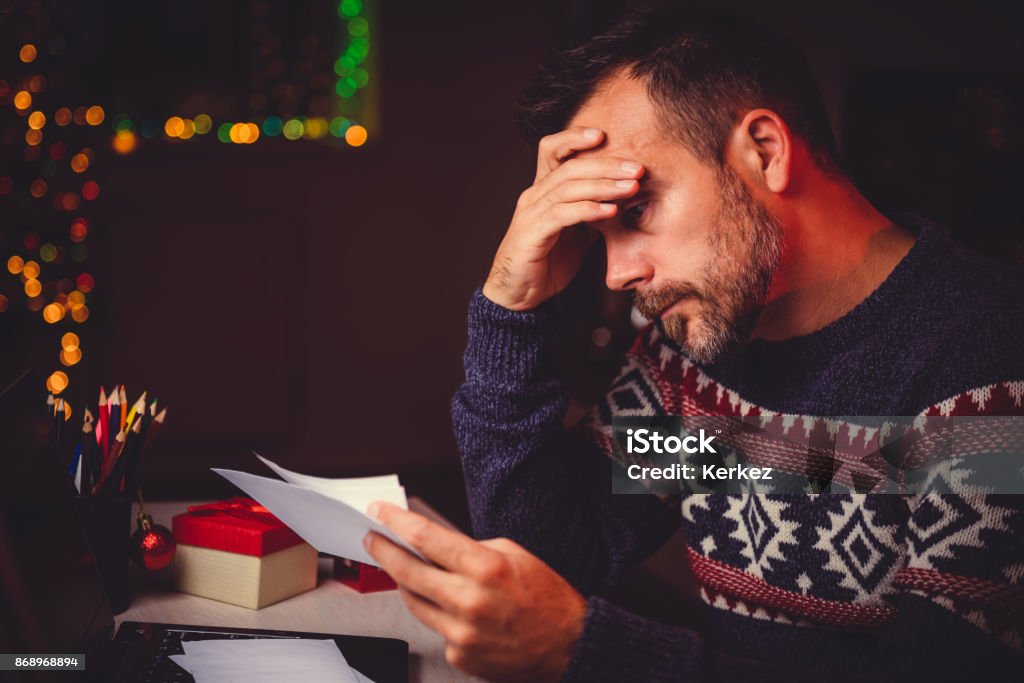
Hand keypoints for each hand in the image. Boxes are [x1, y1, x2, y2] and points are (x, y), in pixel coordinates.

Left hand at [364, 502, 586, 681]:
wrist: (568, 645)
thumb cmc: (547, 598)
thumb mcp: (514, 555)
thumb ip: (472, 549)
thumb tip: (436, 545)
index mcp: (485, 568)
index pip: (426, 538)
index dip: (396, 522)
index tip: (379, 512)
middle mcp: (470, 601)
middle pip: (407, 572)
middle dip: (383, 552)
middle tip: (372, 539)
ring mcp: (462, 632)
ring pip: (414, 602)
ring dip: (405, 583)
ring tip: (405, 569)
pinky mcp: (460, 655)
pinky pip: (436, 628)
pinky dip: (439, 614)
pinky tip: (454, 608)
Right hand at [482, 126, 643, 310]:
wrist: (518, 296)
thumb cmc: (546, 263)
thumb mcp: (576, 234)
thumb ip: (592, 215)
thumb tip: (621, 202)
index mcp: (542, 191)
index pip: (552, 150)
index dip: (574, 137)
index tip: (605, 135)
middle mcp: (533, 196)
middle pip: (569, 167)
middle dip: (606, 165)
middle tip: (636, 168)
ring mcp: (531, 214)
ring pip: (567, 188)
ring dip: (603, 186)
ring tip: (631, 188)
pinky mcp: (532, 235)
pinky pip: (562, 215)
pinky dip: (588, 210)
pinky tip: (610, 211)